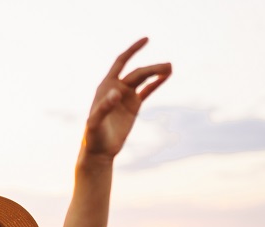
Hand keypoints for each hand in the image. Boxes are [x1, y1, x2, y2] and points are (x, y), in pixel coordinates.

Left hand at [83, 38, 171, 158]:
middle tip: (169, 66)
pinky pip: (147, 90)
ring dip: (156, 72)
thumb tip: (116, 93)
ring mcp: (126, 96)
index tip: (147, 39)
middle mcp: (116, 88)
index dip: (132, 50)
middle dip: (152, 68)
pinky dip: (156, 83)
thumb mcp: (95, 122)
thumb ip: (104, 107)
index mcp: (106, 86)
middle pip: (137, 73)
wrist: (99, 150)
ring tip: (171, 68)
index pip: (121, 62)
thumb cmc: (93, 137)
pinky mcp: (133, 106)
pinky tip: (167, 76)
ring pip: (144, 79)